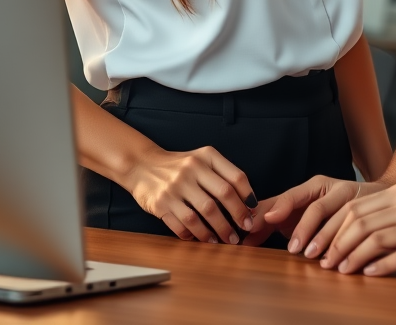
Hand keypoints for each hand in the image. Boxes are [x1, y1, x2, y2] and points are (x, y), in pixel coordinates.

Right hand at [123, 144, 256, 243]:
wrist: (142, 166)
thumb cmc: (180, 166)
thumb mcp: (202, 160)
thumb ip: (222, 174)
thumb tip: (247, 201)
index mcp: (207, 156)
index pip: (235, 176)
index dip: (248, 196)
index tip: (253, 211)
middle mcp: (192, 169)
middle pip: (223, 195)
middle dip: (237, 215)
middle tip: (245, 229)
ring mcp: (175, 187)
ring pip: (204, 213)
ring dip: (219, 230)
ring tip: (227, 239)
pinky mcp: (160, 204)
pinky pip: (183, 224)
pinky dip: (196, 235)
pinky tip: (203, 239)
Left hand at [246, 175, 385, 252]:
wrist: (375, 199)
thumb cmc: (333, 207)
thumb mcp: (304, 209)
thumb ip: (278, 221)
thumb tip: (247, 239)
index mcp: (314, 186)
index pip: (291, 197)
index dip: (277, 211)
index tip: (259, 226)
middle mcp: (332, 187)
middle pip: (315, 208)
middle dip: (303, 229)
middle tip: (292, 250)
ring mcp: (351, 196)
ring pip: (338, 217)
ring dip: (324, 238)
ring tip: (313, 255)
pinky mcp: (366, 207)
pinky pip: (355, 224)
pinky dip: (343, 241)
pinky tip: (336, 256)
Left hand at [317, 183, 395, 276]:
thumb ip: (387, 214)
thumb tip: (351, 232)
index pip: (356, 207)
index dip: (333, 227)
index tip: (319, 245)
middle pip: (360, 222)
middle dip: (336, 243)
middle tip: (322, 262)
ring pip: (374, 239)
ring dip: (352, 256)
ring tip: (340, 270)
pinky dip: (380, 267)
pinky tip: (369, 275)